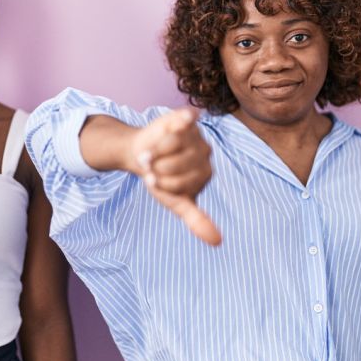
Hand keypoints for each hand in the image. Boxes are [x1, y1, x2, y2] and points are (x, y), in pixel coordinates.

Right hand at [130, 108, 220, 245]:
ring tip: (149, 153)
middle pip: (175, 164)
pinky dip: (180, 121)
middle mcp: (204, 152)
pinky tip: (172, 127)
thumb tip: (218, 242)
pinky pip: (183, 120)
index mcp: (204, 173)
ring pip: (173, 143)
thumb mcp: (176, 202)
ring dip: (153, 151)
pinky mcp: (185, 118)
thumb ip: (196, 220)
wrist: (142, 155)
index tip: (153, 181)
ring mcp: (195, 134)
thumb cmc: (160, 179)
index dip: (160, 183)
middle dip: (155, 168)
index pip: (180, 182)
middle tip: (149, 166)